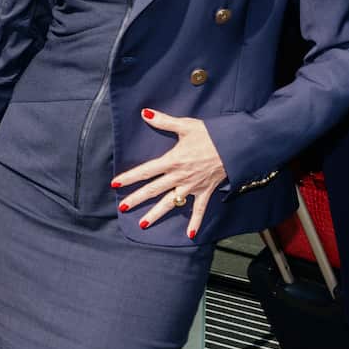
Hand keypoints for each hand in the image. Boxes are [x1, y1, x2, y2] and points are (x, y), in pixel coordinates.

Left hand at [111, 109, 227, 238]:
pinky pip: (199, 209)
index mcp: (173, 161)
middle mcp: (179, 176)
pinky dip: (194, 222)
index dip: (130, 177)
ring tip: (142, 225)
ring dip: (156, 214)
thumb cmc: (210, 135)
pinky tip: (189, 235)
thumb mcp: (186, 125)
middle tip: (122, 207)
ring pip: (170, 203)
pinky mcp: (204, 191)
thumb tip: (145, 113)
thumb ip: (164, 121)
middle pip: (153, 189)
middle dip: (137, 199)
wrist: (234, 147)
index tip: (115, 183)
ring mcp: (191, 186)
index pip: (146, 170)